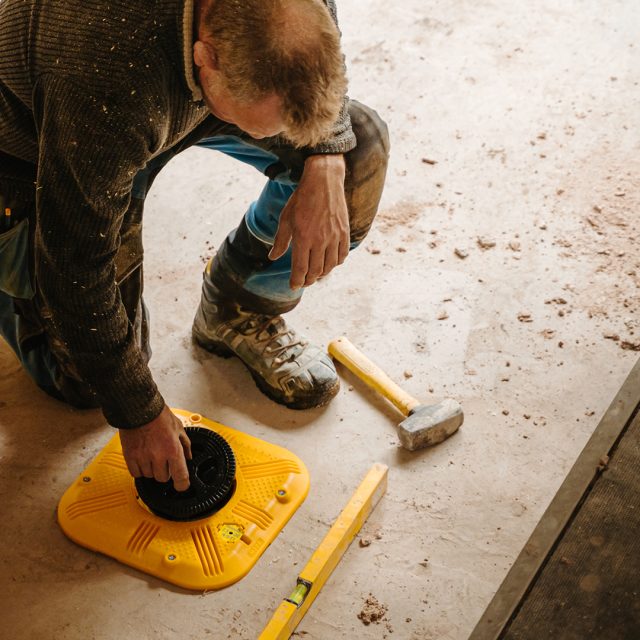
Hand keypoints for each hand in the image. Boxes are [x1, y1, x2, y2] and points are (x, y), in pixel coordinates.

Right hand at [119, 405, 192, 490]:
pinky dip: (139, 469)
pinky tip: (142, 458)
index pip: (180, 476)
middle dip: (165, 471)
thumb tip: (189, 457)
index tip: (182, 485)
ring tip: (152, 454)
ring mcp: (143, 457)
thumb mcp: (179, 427)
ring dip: (152, 469)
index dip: (182, 484)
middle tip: (164, 460)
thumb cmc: (159, 415)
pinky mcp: (130, 457)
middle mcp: (158, 456)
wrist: (139, 408)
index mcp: (173, 449)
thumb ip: (185, 444)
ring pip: (149, 476)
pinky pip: (136, 473)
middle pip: (163, 478)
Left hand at [269, 154, 348, 289]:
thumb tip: (273, 257)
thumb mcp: (286, 219)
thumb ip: (280, 241)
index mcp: (303, 238)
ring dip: (322, 274)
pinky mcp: (344, 232)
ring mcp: (334, 237)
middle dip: (308, 280)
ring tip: (316, 274)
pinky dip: (336, 263)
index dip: (296, 281)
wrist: (323, 181)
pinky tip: (330, 262)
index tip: (293, 286)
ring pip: (330, 266)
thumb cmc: (301, 199)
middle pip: (315, 271)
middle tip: (304, 282)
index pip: (300, 269)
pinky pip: (342, 255)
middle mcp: (320, 240)